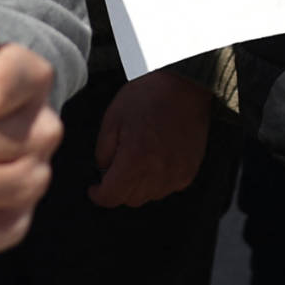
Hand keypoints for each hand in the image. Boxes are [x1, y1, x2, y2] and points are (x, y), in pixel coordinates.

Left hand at [89, 68, 210, 206]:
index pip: (111, 197)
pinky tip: (155, 162)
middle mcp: (157, 172)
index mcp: (134, 160)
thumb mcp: (112, 119)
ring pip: (150, 196)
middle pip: (130, 200)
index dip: (98, 195)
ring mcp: (176, 173)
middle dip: (117, 189)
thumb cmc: (147, 97)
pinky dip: (158, 181)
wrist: (184, 84)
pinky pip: (169, 187)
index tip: (95, 188)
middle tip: (114, 170)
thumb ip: (103, 152)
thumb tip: (104, 170)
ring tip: (136, 163)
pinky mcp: (190, 169)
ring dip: (139, 187)